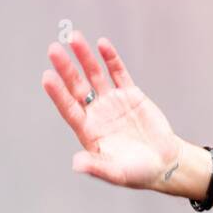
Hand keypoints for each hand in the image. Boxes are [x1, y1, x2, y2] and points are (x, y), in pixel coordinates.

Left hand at [41, 31, 183, 189]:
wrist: (165, 164)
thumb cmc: (138, 173)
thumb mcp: (117, 174)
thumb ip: (96, 167)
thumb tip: (76, 164)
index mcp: (90, 132)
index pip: (69, 108)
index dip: (58, 94)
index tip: (47, 77)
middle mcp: (97, 114)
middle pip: (77, 88)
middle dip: (66, 69)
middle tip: (54, 51)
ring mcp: (113, 102)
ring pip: (95, 75)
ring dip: (85, 57)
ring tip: (74, 38)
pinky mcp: (130, 94)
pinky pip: (118, 73)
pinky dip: (110, 59)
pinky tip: (102, 45)